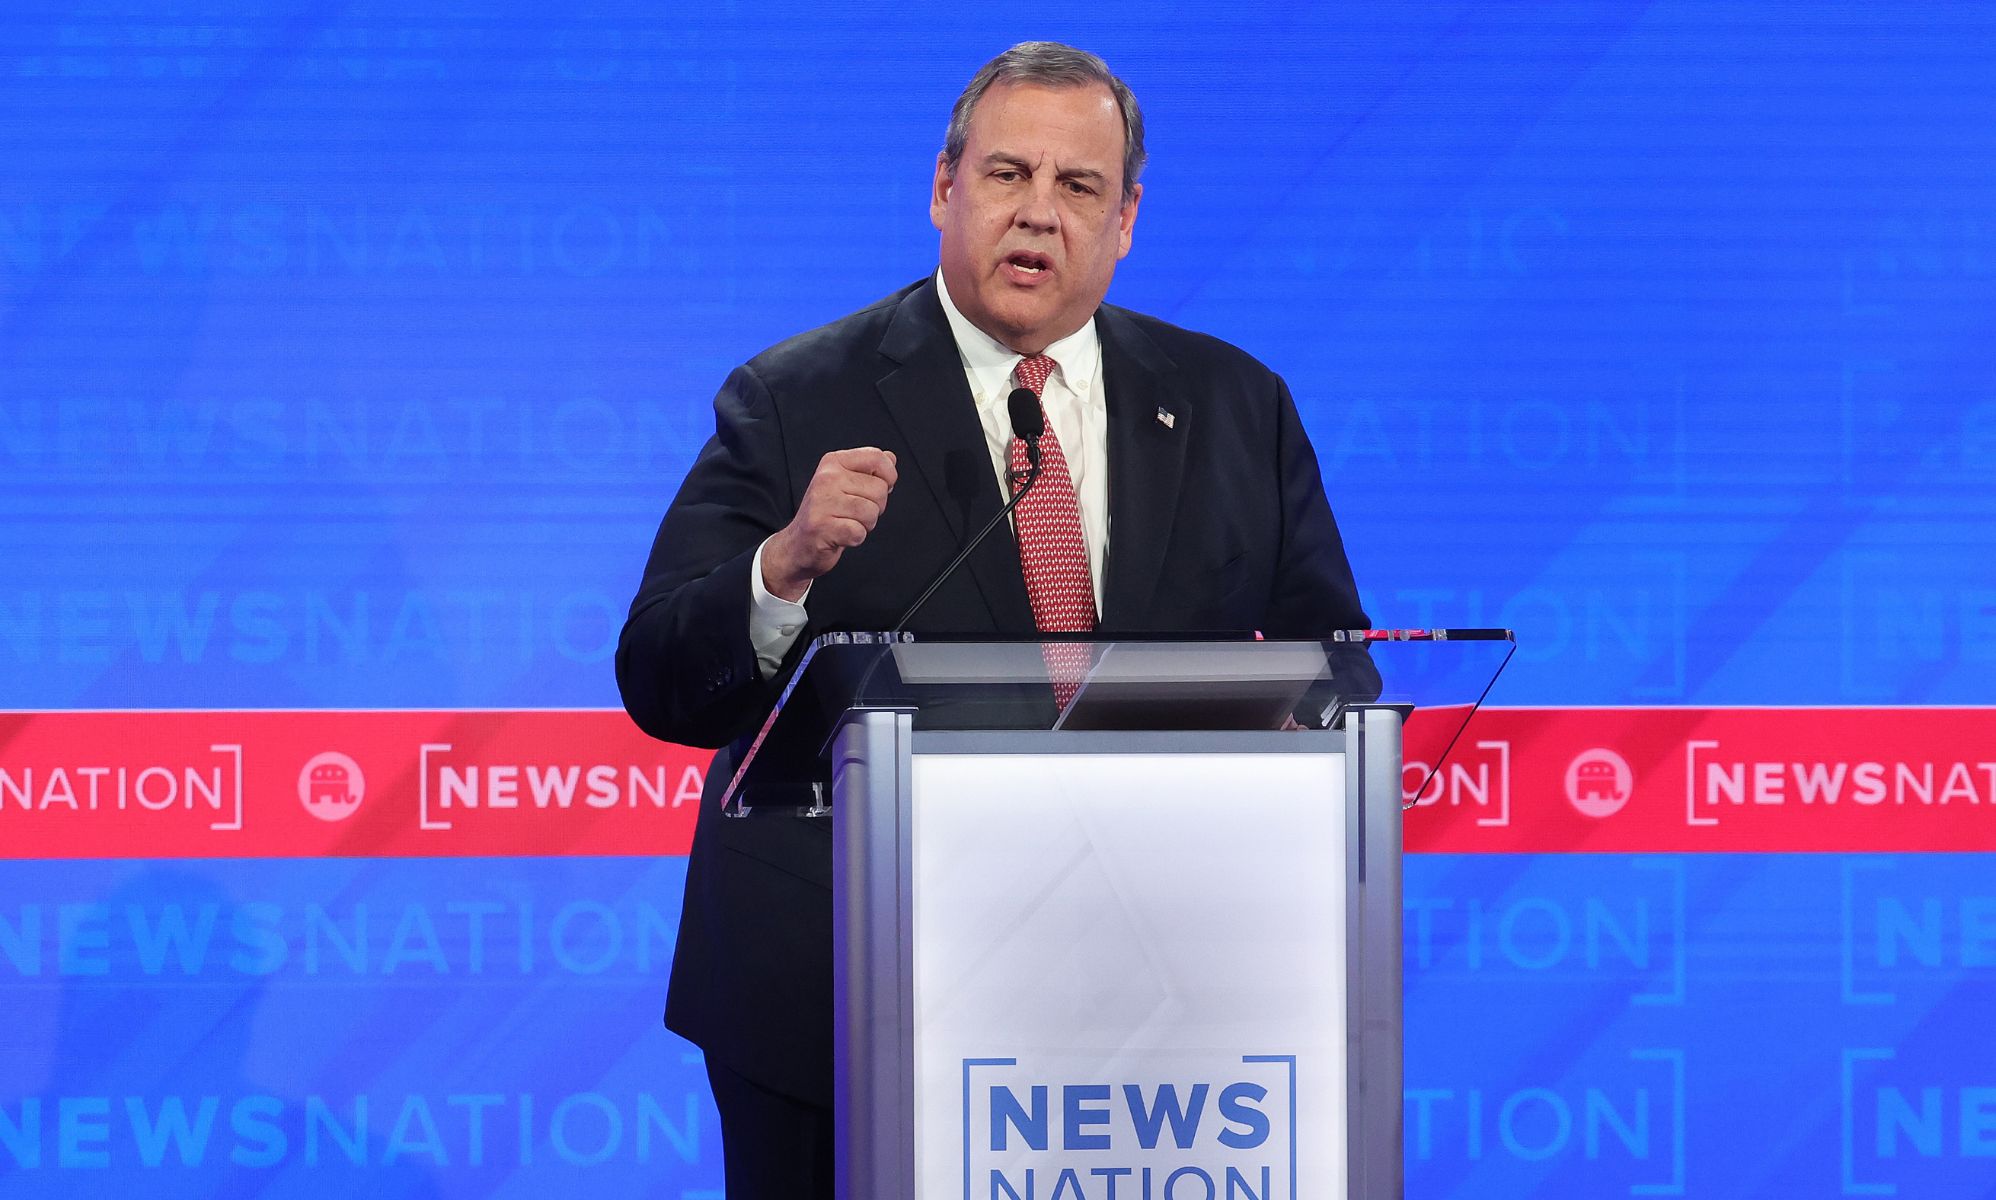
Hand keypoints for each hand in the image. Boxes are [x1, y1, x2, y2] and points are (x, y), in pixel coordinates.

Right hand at [761, 448, 897, 600]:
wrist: (799, 544)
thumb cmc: (827, 514)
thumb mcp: (846, 484)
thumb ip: (869, 470)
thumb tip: (890, 457)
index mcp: (833, 462)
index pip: (876, 457)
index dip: (889, 476)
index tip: (881, 487)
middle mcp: (826, 478)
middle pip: (879, 489)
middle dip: (876, 507)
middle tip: (854, 512)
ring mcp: (822, 502)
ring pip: (871, 512)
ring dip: (865, 524)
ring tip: (847, 523)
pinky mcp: (822, 527)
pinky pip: (859, 532)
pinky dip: (856, 538)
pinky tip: (841, 535)